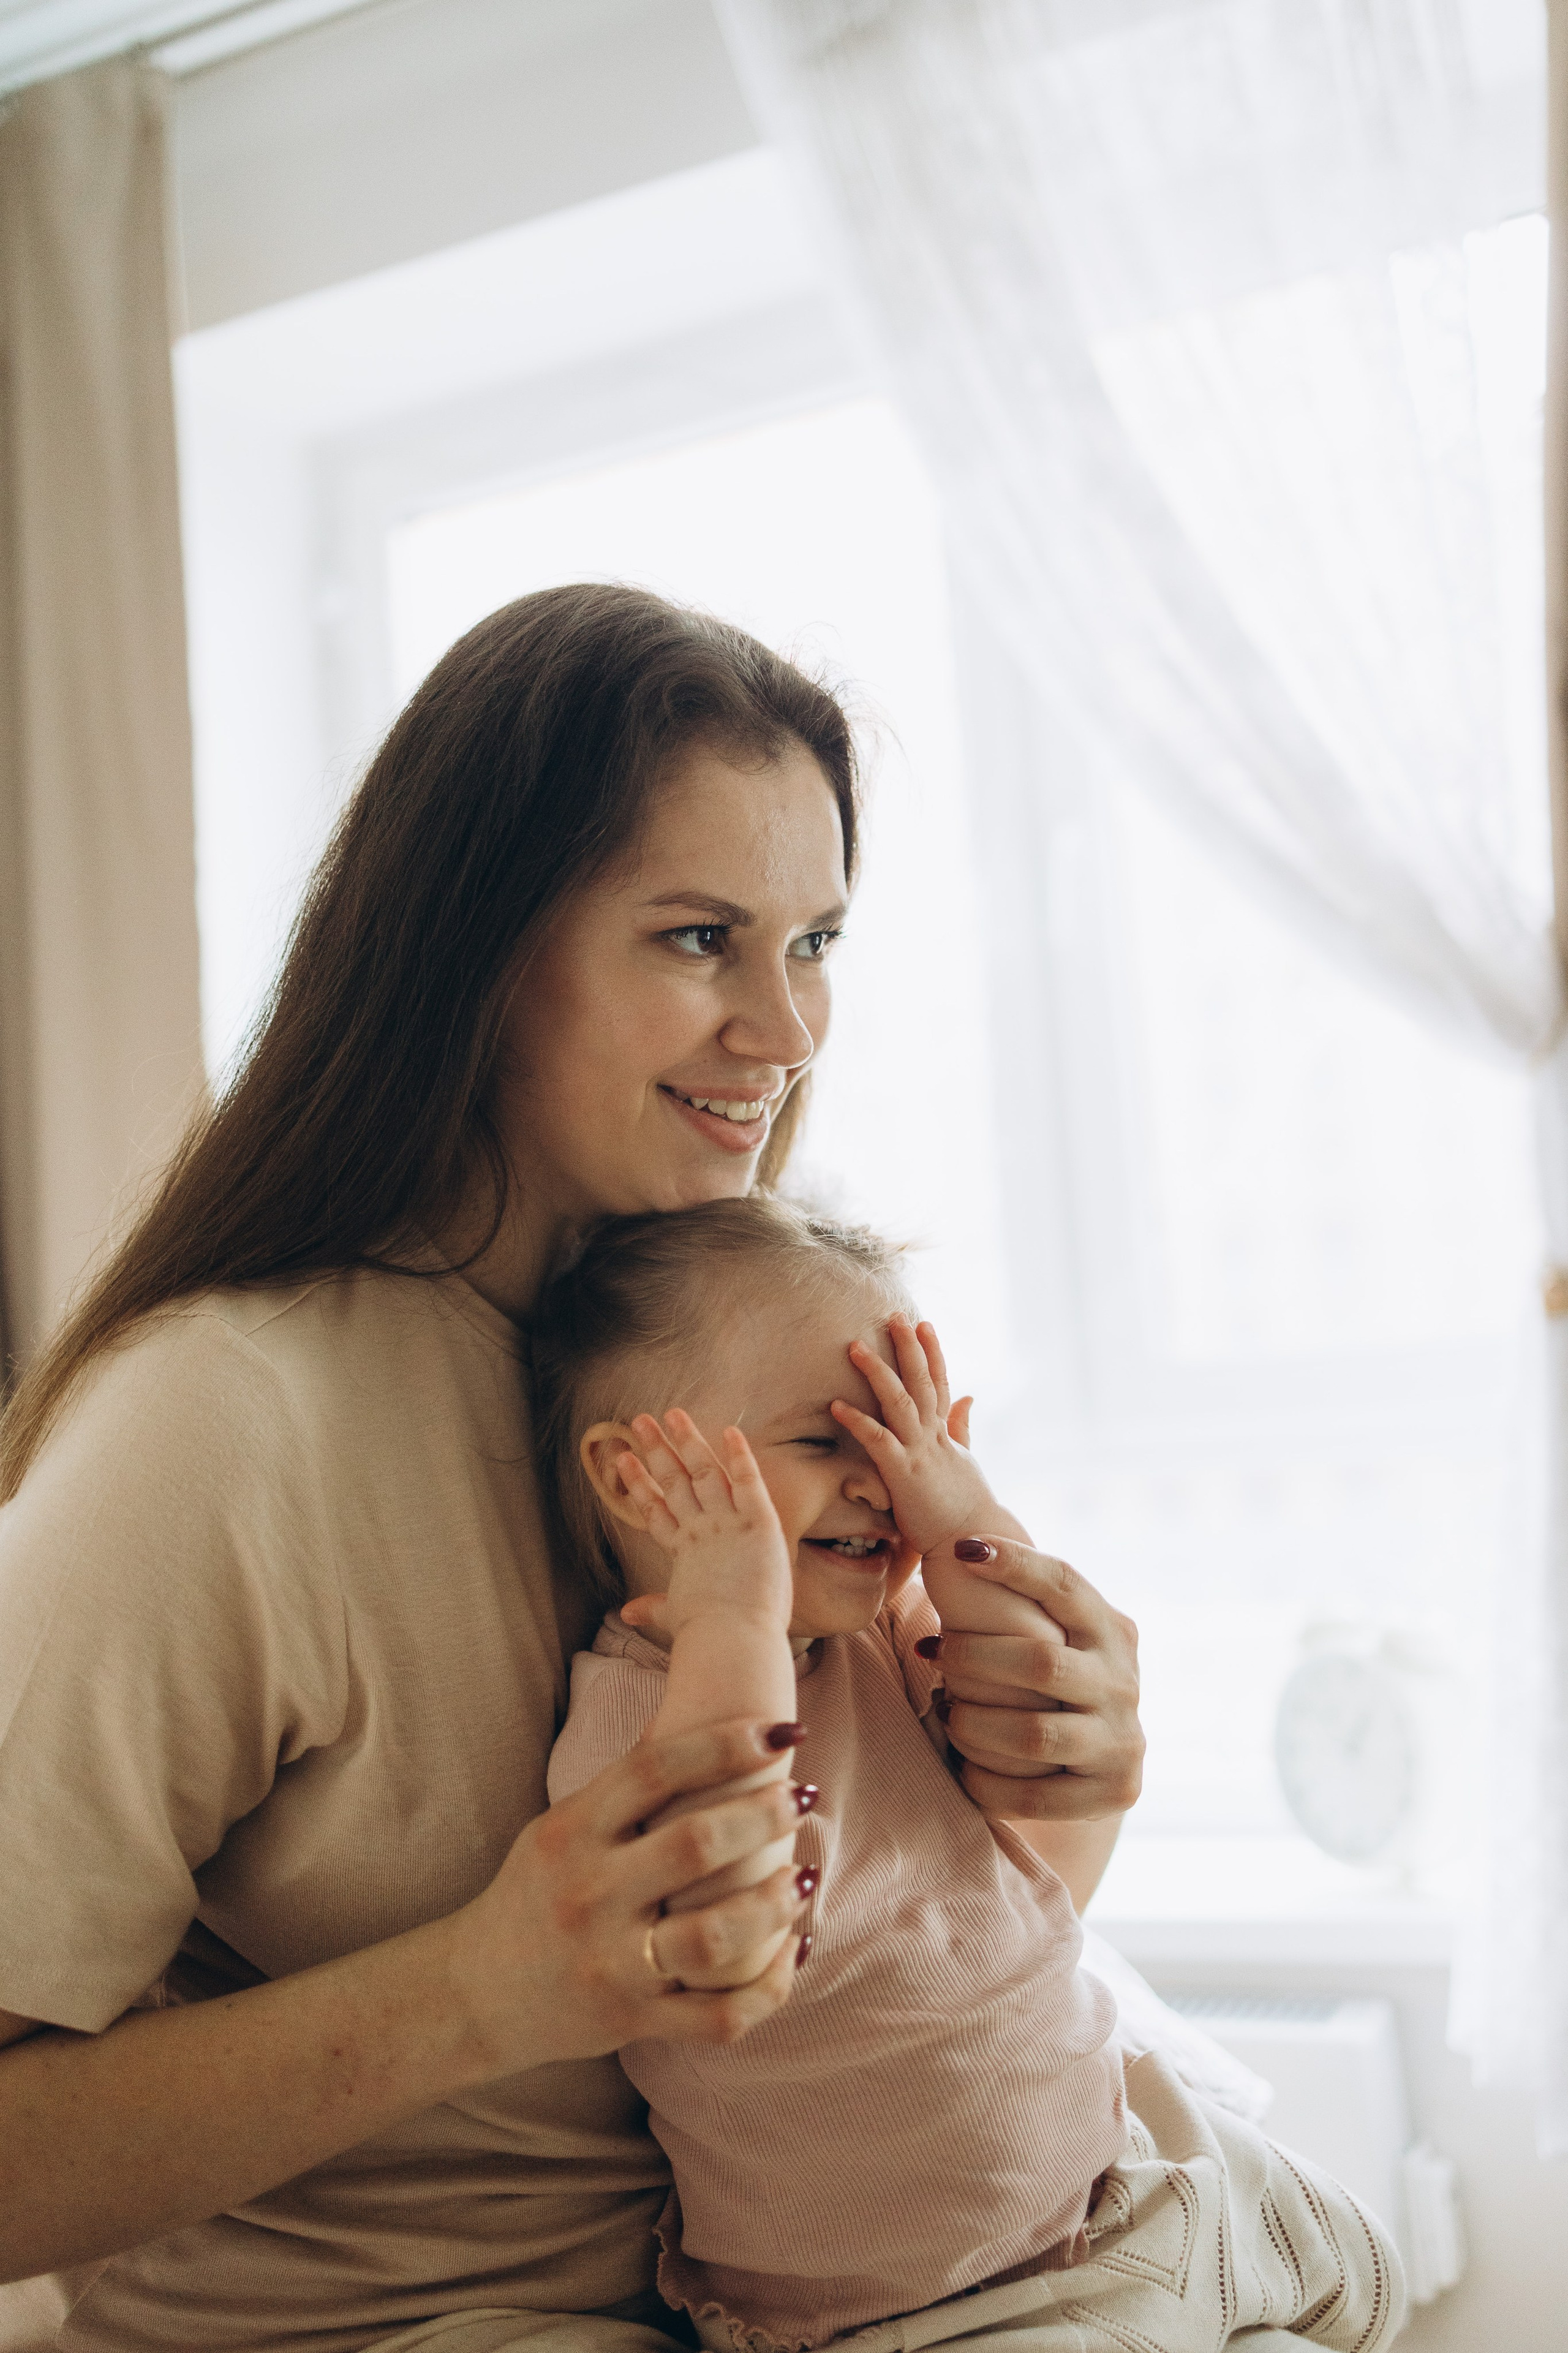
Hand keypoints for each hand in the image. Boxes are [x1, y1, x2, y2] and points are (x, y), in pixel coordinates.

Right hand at [453, 1715, 811, 2069]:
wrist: (475, 1995)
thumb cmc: (535, 1894)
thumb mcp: (560, 1826)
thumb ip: (620, 1783)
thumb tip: (686, 1713)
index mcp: (572, 1832)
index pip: (655, 1769)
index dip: (726, 1744)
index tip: (782, 1730)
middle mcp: (590, 1894)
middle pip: (694, 1844)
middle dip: (765, 1815)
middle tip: (803, 1797)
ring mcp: (612, 1964)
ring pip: (714, 1936)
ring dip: (775, 1904)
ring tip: (806, 1875)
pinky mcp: (633, 2021)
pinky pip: (718, 2015)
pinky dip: (769, 1987)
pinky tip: (793, 1952)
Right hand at [614, 1410, 792, 1643]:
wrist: (733, 1640)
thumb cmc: (709, 1634)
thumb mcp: (677, 1616)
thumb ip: (653, 1608)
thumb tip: (626, 1613)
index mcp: (684, 1552)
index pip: (657, 1510)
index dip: (639, 1484)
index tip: (623, 1460)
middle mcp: (701, 1531)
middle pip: (674, 1482)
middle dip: (656, 1450)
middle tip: (638, 1421)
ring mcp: (727, 1524)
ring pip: (705, 1473)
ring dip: (687, 1442)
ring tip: (671, 1414)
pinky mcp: (757, 1523)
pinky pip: (748, 1481)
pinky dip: (739, 1456)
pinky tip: (730, 1431)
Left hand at [830, 1314, 993, 1557]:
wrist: (972, 1546)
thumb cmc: (965, 1511)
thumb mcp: (964, 1463)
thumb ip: (962, 1430)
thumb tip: (968, 1398)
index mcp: (945, 1436)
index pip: (939, 1385)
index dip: (931, 1354)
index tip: (923, 1324)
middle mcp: (934, 1438)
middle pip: (921, 1382)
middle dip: (908, 1347)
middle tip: (893, 1316)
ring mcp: (920, 1454)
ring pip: (899, 1402)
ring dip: (877, 1372)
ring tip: (855, 1347)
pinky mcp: (904, 1475)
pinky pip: (878, 1441)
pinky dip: (857, 1421)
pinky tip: (836, 1405)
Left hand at [921, 1537, 1143, 1820]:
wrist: (1099, 1766)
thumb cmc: (1052, 1682)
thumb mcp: (1054, 1636)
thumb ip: (1021, 1604)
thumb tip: (954, 1549)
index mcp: (1110, 1630)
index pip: (1065, 1584)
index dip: (1015, 1564)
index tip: (960, 1551)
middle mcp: (1123, 1681)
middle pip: (1039, 1662)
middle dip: (972, 1656)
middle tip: (932, 1650)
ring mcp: (1122, 1739)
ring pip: (1032, 1733)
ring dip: (972, 1722)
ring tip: (946, 1712)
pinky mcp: (1113, 1792)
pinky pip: (1033, 1795)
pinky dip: (984, 1779)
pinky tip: (961, 1765)